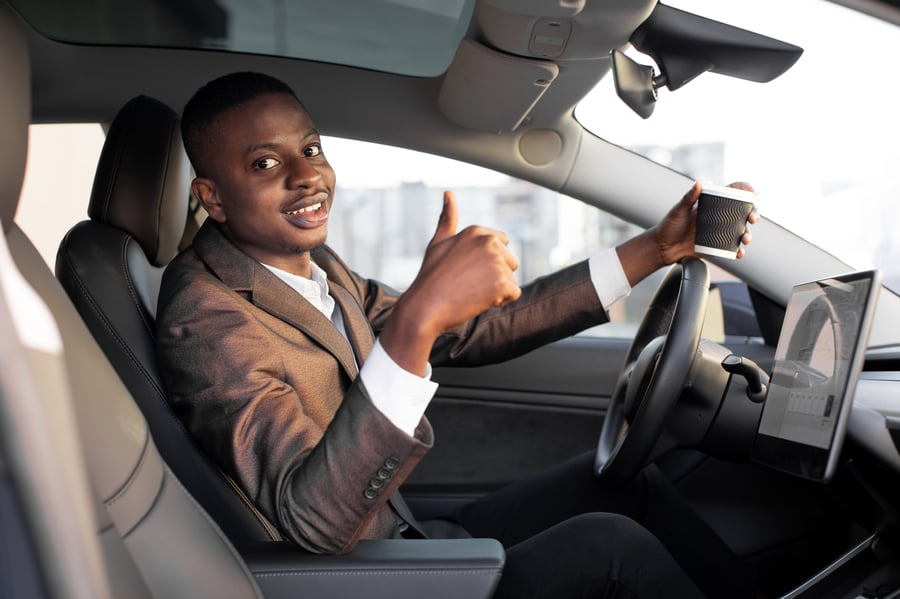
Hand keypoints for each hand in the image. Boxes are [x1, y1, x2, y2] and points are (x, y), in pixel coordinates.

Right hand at [380, 191, 521, 374]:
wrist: (425, 307)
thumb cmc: (430, 277)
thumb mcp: (438, 243)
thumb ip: (447, 218)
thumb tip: (448, 193)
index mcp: (476, 232)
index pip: (502, 244)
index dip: (487, 261)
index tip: (468, 271)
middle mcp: (489, 243)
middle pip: (510, 262)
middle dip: (496, 275)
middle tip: (468, 284)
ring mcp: (497, 262)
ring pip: (511, 279)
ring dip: (496, 290)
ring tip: (471, 292)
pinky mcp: (503, 283)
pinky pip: (513, 294)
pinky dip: (500, 301)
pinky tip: (478, 300)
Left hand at [654, 181, 757, 263]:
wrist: (662, 248)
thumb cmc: (669, 226)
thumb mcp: (678, 210)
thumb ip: (688, 198)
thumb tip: (698, 183)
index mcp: (711, 204)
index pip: (731, 193)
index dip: (743, 189)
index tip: (751, 191)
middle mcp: (718, 217)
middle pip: (742, 212)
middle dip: (753, 213)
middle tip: (753, 218)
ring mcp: (719, 232)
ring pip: (741, 231)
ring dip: (748, 234)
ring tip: (745, 238)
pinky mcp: (716, 246)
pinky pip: (732, 249)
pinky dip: (738, 251)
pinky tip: (739, 252)